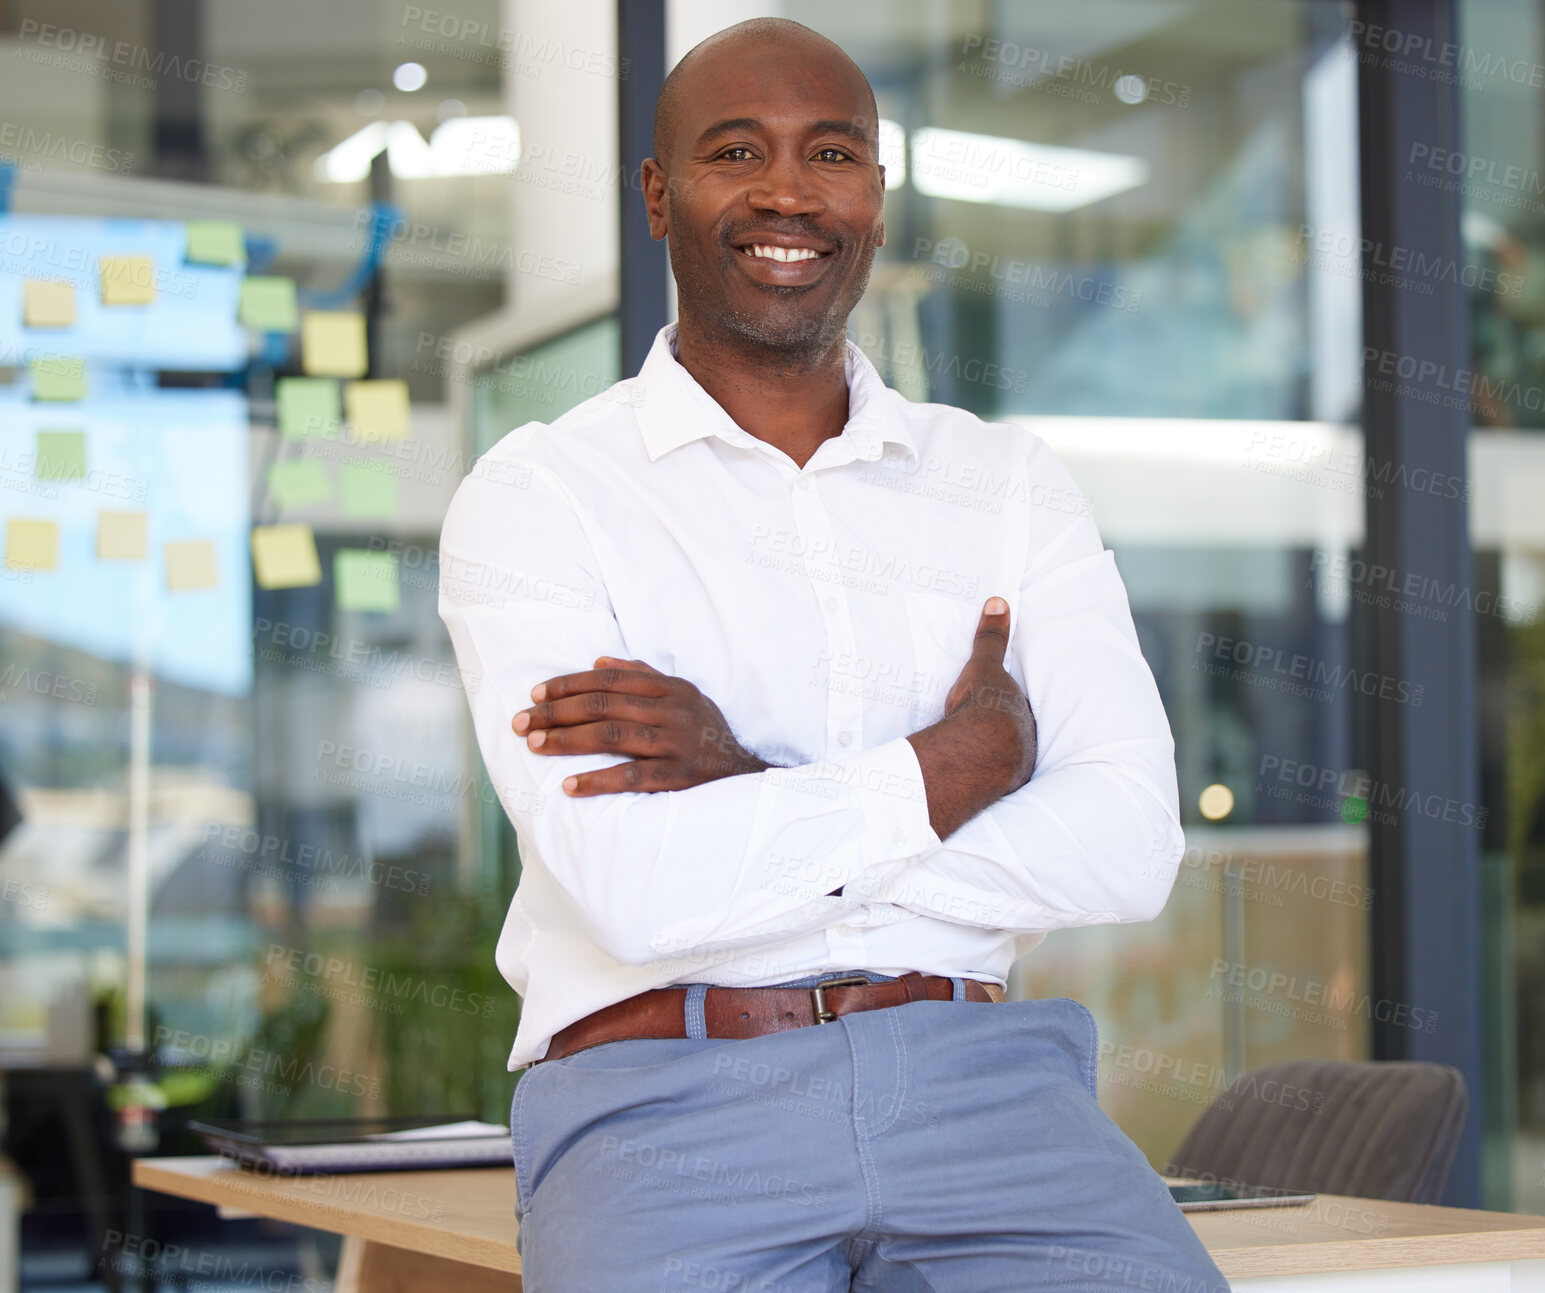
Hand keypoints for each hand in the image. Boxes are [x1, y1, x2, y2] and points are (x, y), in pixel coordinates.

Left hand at [512, 657, 770, 795]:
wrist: (744, 774)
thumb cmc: (704, 732)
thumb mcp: (684, 696)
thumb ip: (644, 677)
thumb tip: (599, 662)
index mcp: (671, 688)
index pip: (609, 680)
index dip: (568, 685)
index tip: (535, 694)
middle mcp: (673, 711)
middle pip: (604, 706)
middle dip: (557, 712)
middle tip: (523, 722)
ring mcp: (676, 744)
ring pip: (613, 736)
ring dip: (568, 740)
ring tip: (536, 745)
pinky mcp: (678, 777)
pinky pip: (631, 777)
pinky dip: (598, 780)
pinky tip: (569, 786)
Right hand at [942, 596, 1036, 794]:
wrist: (979, 748)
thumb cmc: (984, 705)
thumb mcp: (985, 666)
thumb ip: (992, 638)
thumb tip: (998, 601)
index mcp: (1023, 715)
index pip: (1020, 709)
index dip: (1009, 708)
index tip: (997, 709)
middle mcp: (1026, 741)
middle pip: (1018, 735)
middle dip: (1006, 735)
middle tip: (986, 734)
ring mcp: (1015, 767)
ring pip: (1008, 759)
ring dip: (995, 758)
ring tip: (976, 757)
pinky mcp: (996, 788)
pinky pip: (990, 780)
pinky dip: (981, 777)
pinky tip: (970, 778)